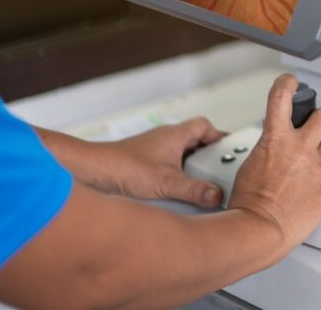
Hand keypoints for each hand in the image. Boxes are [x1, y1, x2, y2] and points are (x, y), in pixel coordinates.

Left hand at [101, 117, 226, 206]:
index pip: (204, 125)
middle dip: (206, 154)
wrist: (92, 171)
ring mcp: (152, 148)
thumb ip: (194, 190)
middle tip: (215, 169)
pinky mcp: (142, 160)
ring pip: (179, 152)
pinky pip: (166, 162)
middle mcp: (164, 138)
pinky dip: (173, 172)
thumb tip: (215, 195)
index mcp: (175, 135)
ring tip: (195, 181)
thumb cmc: (123, 167)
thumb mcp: (167, 183)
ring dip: (189, 164)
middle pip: (194, 139)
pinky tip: (172, 188)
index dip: (218, 136)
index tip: (227, 150)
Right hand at [228, 74, 320, 258]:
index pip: (281, 97)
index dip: (287, 84)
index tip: (291, 81)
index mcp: (275, 139)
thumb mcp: (250, 165)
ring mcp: (316, 165)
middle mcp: (299, 147)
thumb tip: (275, 152)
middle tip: (319, 126)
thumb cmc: (248, 204)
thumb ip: (268, 151)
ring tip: (313, 168)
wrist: (259, 229)